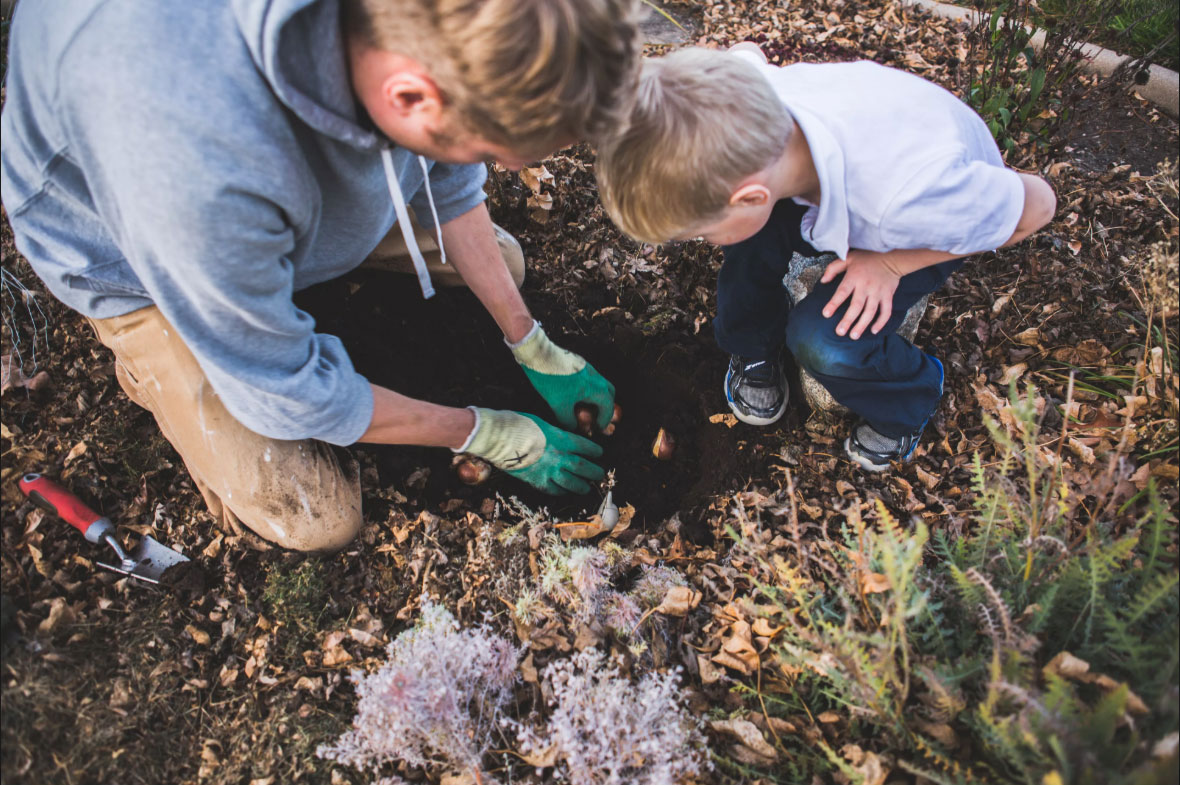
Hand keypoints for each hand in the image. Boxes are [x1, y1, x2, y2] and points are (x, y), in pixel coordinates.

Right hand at [462, 408, 604, 493]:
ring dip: (582, 486)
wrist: (499, 438)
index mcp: (562, 439)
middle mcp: (560, 456)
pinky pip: (555, 490)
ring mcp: (549, 471)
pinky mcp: (538, 482)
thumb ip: (556, 433)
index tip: (599, 454)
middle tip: (599, 474)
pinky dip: (562, 492)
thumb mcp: (543, 423)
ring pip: (573, 483)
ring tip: (586, 488)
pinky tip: (565, 491)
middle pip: (584, 468)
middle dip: (594, 472)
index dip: (595, 452)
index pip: (586, 447)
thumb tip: (562, 438)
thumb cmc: (518, 425)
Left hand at [510, 322, 615, 430]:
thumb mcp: (559, 405)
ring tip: (585, 405)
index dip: (604, 420)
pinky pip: (590, 378)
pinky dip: (589, 388)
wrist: (540, 354)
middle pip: (609, 393)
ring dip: (596, 396)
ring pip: (600, 384)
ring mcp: (588, 368)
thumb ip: (568, 419)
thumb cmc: (551, 380)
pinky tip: (575, 392)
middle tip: (596, 415)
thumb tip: (573, 427)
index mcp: (595, 389)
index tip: (598, 428)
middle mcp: (596, 377)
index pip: (608, 407)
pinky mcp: (579, 363)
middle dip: (605, 406)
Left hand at [819, 251, 901, 339]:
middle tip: (840, 332)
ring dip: (862, 325)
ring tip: (854, 336)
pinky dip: (881, 322)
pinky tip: (874, 331)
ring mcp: (878, 292)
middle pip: (856, 306)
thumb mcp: (847, 258)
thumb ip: (833, 269)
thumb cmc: (866, 258)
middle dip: (848, 320)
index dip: (834, 303)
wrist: (892, 257)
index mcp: (854, 277)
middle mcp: (866, 286)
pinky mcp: (888, 296)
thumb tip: (823, 281)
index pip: (842, 292)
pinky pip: (886, 311)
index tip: (826, 314)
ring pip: (870, 311)